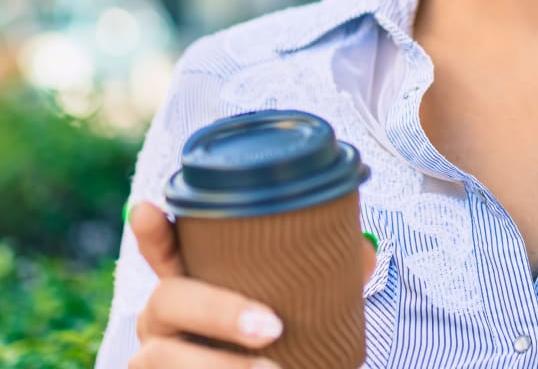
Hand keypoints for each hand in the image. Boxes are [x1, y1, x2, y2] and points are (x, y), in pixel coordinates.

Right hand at [127, 202, 377, 367]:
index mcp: (191, 286)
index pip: (164, 252)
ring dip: (219, 363)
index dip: (154, 232)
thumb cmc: (278, 350)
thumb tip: (364, 253)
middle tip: (274, 328)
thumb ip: (322, 280)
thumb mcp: (294, 315)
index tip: (149, 208)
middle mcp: (161, 321)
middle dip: (219, 310)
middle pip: (166, 298)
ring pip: (160, 355)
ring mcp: (149, 358)